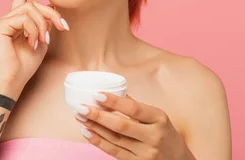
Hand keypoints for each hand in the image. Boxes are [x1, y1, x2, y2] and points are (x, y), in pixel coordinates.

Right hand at [0, 0, 68, 98]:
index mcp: (18, 21)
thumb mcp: (42, 41)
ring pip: (30, 8)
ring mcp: (3, 20)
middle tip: (63, 27)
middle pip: (34, 3)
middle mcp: (9, 18)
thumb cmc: (25, 66)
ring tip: (43, 40)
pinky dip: (33, 29)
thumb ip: (46, 24)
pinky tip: (32, 41)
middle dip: (51, 14)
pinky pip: (23, 17)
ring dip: (43, 24)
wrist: (11, 80)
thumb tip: (53, 6)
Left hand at [74, 93, 194, 159]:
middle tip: (80, 107)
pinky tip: (87, 132)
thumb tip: (115, 91)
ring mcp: (146, 153)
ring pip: (115, 139)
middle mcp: (153, 136)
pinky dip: (98, 142)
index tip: (97, 95)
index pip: (134, 109)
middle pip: (121, 126)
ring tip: (79, 117)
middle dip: (98, 116)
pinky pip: (114, 152)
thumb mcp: (158, 117)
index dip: (114, 102)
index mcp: (159, 119)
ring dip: (94, 127)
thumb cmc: (165, 134)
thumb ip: (136, 106)